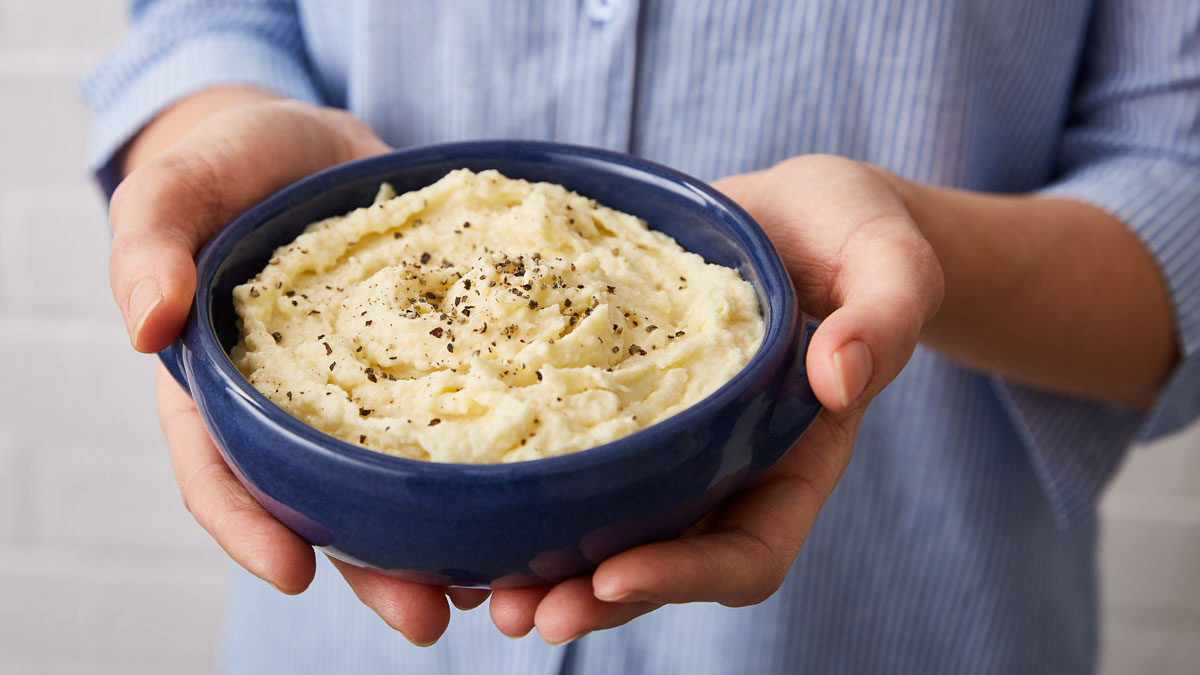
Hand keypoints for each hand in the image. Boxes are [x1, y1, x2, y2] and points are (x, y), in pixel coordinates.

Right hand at [112, 95, 488, 645]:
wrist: (318, 146)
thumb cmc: (232, 165)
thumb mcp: (176, 186)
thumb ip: (148, 242)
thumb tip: (146, 324)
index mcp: (224, 390)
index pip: (220, 475)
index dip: (251, 529)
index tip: (296, 572)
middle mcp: (300, 411)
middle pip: (327, 507)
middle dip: (373, 569)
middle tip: (426, 616)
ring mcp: (373, 396)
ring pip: (399, 486)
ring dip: (440, 543)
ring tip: (493, 585)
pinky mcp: (435, 369)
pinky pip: (459, 425)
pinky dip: (487, 467)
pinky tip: (531, 498)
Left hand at [486, 154, 944, 643]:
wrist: (792, 213)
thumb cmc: (854, 234)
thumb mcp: (889, 259)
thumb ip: (883, 315)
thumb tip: (839, 376)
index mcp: (792, 460)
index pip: (749, 551)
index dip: (687, 577)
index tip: (616, 574)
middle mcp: (725, 470)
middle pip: (664, 563)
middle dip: (596, 597)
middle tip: (524, 613)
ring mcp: (671, 445)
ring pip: (611, 530)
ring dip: (550, 569)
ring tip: (484, 590)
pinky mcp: (621, 406)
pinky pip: (577, 462)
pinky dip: (529, 493)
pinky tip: (472, 496)